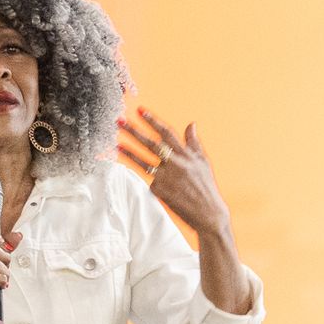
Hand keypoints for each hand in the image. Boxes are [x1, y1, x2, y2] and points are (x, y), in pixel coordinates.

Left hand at [118, 107, 231, 236]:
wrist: (207, 213)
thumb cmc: (206, 186)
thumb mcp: (203, 162)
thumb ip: (194, 143)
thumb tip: (191, 124)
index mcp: (186, 154)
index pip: (166, 132)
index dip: (152, 120)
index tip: (140, 110)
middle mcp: (175, 163)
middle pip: (150, 143)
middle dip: (134, 130)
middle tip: (119, 120)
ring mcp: (166, 176)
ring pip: (142, 160)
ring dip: (127, 151)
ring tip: (115, 142)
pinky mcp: (159, 190)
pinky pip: (148, 180)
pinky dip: (144, 177)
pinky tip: (140, 175)